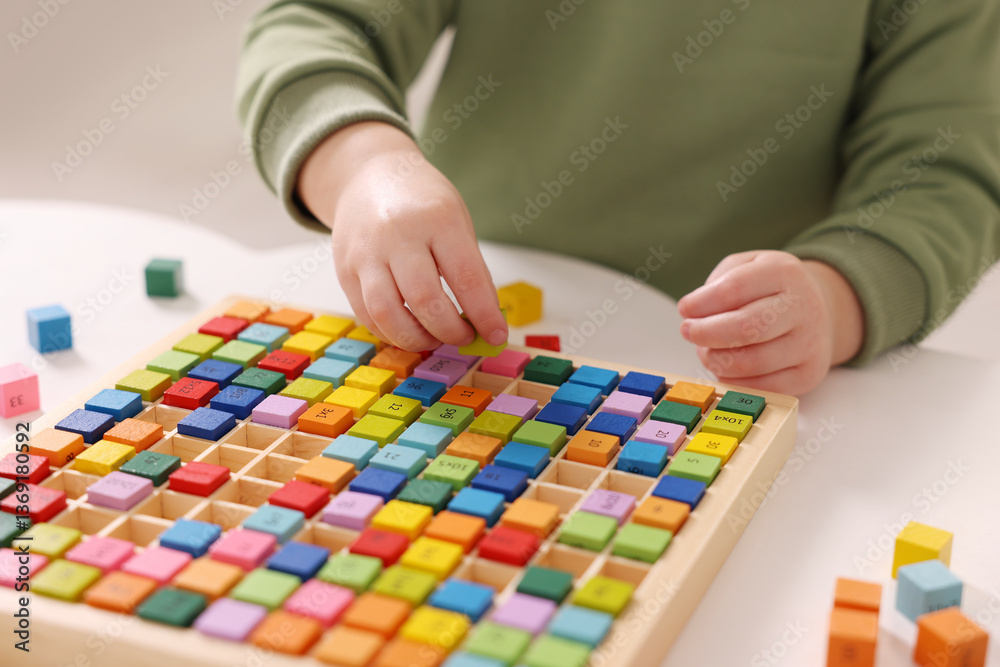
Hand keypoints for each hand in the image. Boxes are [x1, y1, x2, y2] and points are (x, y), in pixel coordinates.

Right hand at [298, 122, 507, 350]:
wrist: (369, 176)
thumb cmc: (421, 201)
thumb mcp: (457, 221)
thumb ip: (471, 270)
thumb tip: (485, 319)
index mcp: (436, 218)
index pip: (465, 277)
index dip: (483, 314)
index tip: (495, 335)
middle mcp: (397, 235)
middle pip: (424, 299)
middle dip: (450, 330)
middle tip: (464, 338)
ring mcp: (365, 253)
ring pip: (387, 313)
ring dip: (416, 339)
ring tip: (434, 339)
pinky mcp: (345, 270)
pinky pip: (366, 315)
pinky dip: (391, 333)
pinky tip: (409, 332)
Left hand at [677, 250, 863, 394]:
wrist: (819, 311)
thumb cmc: (770, 289)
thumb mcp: (746, 267)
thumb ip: (719, 283)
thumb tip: (694, 312)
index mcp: (784, 273)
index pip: (736, 288)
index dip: (703, 302)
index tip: (684, 309)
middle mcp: (803, 308)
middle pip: (746, 328)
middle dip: (706, 333)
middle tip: (688, 332)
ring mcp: (809, 344)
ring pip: (751, 363)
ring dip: (716, 360)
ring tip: (707, 350)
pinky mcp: (808, 374)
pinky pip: (762, 387)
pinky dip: (733, 381)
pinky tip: (725, 367)